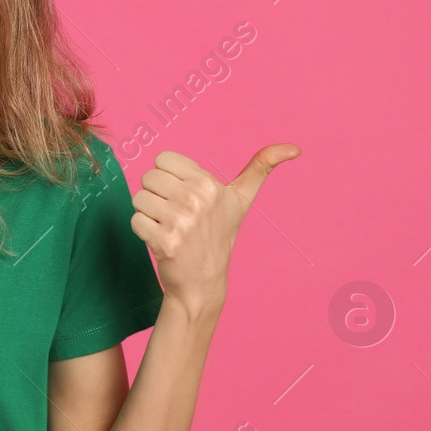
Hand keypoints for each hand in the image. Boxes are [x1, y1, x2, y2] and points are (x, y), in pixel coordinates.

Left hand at [130, 144, 300, 316]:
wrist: (203, 282)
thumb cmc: (219, 234)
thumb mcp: (241, 199)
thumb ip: (261, 167)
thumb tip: (295, 148)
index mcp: (209, 184)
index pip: (162, 159)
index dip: (169, 178)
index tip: (184, 196)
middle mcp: (196, 199)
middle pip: (148, 177)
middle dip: (157, 196)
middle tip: (175, 215)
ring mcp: (180, 221)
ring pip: (139, 199)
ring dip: (148, 214)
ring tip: (168, 227)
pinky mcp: (164, 242)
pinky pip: (135, 220)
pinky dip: (143, 231)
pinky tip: (161, 242)